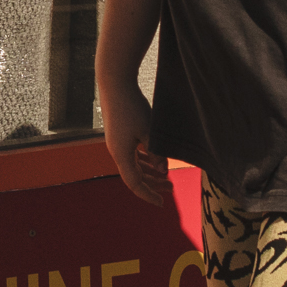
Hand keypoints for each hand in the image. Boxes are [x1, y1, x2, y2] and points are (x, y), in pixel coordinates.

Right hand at [100, 79, 166, 205]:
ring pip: (133, 165)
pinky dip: (144, 161)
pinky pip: (132, 154)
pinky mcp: (120, 134)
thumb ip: (156, 153)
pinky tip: (156, 162)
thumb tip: (162, 171)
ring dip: (149, 172)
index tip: (162, 203)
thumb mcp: (149, 131)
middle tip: (171, 189)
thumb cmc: (131, 106)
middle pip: (134, 176)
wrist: (115, 82)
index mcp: (121, 154)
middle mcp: (117, 151)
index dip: (148, 195)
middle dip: (152, 185)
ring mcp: (117, 142)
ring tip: (167, 176)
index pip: (134, 183)